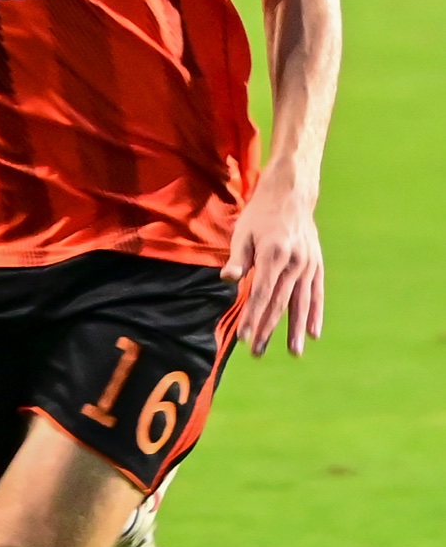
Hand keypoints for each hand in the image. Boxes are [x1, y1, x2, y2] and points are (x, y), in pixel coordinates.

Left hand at [221, 170, 323, 357]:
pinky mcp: (316, 264)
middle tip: (257, 352)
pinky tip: (313, 333)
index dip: (253, 316)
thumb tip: (228, 280)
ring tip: (293, 352)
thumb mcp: (242, 233)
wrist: (291, 194)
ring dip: (295, 328)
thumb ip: (238, 259)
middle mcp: (294, 261)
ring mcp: (308, 263)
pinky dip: (316, 313)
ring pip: (301, 302)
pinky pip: (317, 293)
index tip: (244, 337)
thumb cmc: (260, 215)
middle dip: (268, 328)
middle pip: (280, 302)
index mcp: (273, 253)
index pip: (261, 293)